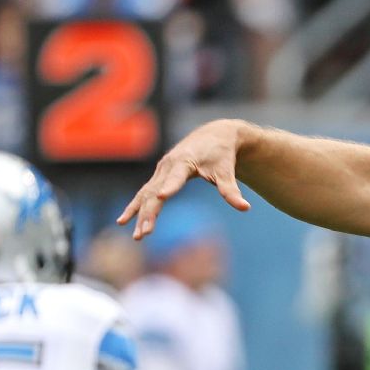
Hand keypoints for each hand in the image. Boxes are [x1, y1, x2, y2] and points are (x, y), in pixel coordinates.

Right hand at [117, 119, 251, 238]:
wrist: (215, 135)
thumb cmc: (221, 154)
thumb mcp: (227, 171)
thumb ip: (231, 191)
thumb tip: (245, 208)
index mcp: (185, 161)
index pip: (175, 177)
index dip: (168, 187)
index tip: (160, 197)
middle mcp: (168, 165)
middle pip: (155, 191)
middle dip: (149, 213)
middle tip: (144, 234)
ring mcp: (161, 170)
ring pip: (145, 194)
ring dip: (138, 214)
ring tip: (136, 235)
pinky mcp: (160, 175)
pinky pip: (143, 192)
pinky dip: (135, 206)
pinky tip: (124, 221)